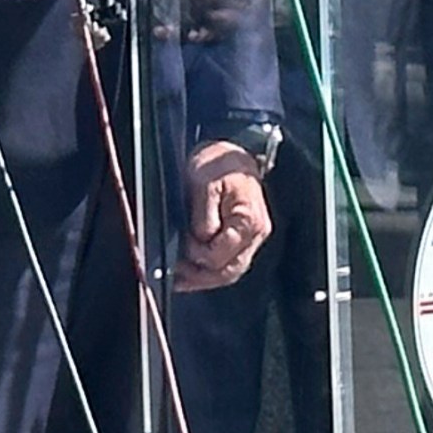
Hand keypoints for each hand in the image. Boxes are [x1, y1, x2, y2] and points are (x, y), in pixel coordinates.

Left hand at [175, 139, 268, 291]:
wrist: (230, 152)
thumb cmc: (218, 163)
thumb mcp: (204, 184)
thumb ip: (204, 216)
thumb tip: (200, 241)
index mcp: (249, 220)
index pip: (221, 256)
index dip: (197, 257)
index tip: (179, 251)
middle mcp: (257, 233)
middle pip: (229, 271)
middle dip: (200, 278)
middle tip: (176, 278)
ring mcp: (253, 237)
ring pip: (230, 271)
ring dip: (204, 278)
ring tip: (181, 280)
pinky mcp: (245, 237)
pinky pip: (230, 261)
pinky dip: (211, 270)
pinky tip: (192, 271)